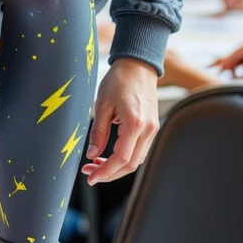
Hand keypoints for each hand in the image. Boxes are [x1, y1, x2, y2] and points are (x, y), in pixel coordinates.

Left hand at [83, 58, 158, 184]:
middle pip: (131, 165)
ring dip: (117, 167)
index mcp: (135, 124)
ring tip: (96, 163)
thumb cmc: (119, 80)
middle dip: (109, 173)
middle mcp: (148, 130)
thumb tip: (92, 155)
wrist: (138, 65)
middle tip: (90, 172)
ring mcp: (152, 129)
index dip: (105, 172)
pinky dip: (125, 157)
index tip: (91, 177)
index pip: (121, 159)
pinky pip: (140, 150)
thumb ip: (98, 133)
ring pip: (136, 160)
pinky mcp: (152, 127)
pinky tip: (109, 154)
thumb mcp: (102, 105)